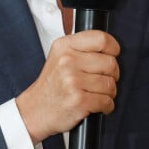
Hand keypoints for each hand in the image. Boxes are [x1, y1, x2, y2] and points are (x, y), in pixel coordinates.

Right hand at [15, 29, 120, 143]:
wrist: (35, 110)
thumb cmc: (52, 85)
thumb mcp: (59, 57)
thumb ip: (81, 48)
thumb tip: (110, 49)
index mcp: (64, 46)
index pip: (101, 39)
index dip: (113, 48)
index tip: (112, 55)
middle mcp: (67, 61)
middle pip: (110, 63)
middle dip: (112, 75)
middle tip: (103, 80)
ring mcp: (72, 81)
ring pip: (110, 84)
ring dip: (109, 92)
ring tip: (98, 94)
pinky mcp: (79, 100)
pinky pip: (106, 101)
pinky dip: (107, 106)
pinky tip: (98, 105)